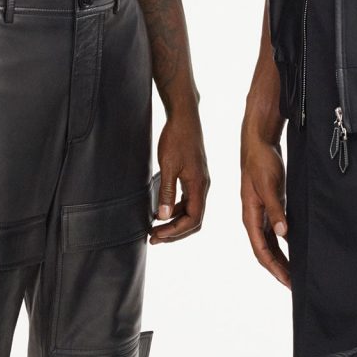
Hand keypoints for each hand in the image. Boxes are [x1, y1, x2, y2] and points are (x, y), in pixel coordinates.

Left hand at [150, 110, 209, 244]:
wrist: (184, 118)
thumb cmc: (177, 138)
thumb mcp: (168, 166)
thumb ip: (166, 192)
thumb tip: (162, 216)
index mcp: (199, 186)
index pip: (193, 219)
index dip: (175, 231)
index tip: (157, 234)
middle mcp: (202, 186)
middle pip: (194, 220)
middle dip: (175, 232)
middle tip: (154, 238)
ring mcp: (199, 182)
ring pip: (191, 211)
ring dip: (174, 222)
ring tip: (155, 228)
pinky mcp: (194, 177)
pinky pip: (187, 201)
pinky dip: (175, 210)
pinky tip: (161, 211)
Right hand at [241, 130, 289, 287]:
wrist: (259, 144)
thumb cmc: (261, 162)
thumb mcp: (269, 186)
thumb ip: (276, 210)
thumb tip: (283, 234)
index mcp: (250, 217)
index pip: (261, 250)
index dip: (275, 267)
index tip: (288, 281)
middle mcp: (254, 219)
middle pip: (265, 252)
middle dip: (279, 269)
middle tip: (295, 284)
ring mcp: (261, 215)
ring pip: (270, 245)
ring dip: (282, 260)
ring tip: (295, 274)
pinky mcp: (270, 208)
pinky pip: (275, 234)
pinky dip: (284, 246)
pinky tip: (295, 251)